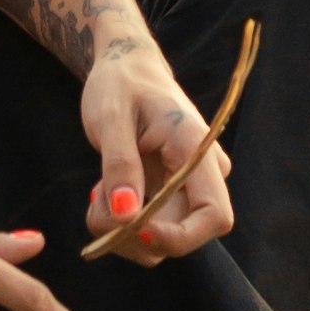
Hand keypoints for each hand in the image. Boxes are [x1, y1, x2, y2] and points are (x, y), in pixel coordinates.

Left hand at [71, 32, 236, 269]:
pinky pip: (149, 231)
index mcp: (196, 149)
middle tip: (95, 197)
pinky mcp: (172, 197)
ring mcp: (189, 189)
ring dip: (121, 230)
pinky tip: (107, 190)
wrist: (127, 69)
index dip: (181, 237)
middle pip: (182, 235)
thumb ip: (119, 165)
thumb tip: (126, 217)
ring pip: (161, 241)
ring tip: (99, 187)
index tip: (135, 228)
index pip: (215, 216)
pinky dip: (120, 224)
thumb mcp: (111, 117)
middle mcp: (203, 175)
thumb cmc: (120, 84)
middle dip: (133, 233)